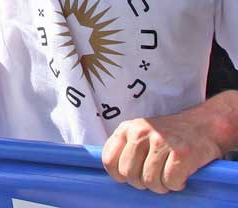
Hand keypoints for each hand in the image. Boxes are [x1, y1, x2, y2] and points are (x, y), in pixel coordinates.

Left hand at [102, 105, 225, 192]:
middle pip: (128, 174)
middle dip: (142, 183)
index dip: (119, 176)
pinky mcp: (181, 152)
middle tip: (155, 177)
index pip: (109, 160)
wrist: (203, 126)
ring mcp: (161, 141)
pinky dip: (176, 185)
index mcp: (126, 128)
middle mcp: (140, 132)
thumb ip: (125, 149)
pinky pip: (170, 182)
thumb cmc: (168, 137)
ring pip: (150, 181)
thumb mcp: (140, 134)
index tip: (132, 177)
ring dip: (161, 186)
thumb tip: (115, 174)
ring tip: (168, 177)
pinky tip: (181, 176)